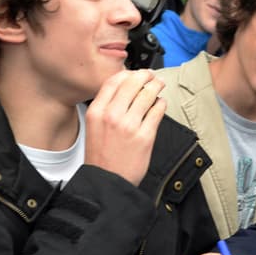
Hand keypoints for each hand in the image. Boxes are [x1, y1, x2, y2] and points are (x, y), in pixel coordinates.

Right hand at [84, 69, 165, 185]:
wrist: (107, 181)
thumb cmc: (102, 156)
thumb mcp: (94, 127)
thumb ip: (106, 108)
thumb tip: (124, 90)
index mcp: (97, 112)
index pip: (113, 82)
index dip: (127, 74)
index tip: (134, 74)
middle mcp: (112, 116)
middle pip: (132, 84)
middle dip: (145, 76)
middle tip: (151, 76)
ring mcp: (130, 125)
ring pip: (147, 95)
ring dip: (156, 86)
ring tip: (159, 85)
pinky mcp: (145, 136)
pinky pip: (157, 111)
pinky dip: (161, 104)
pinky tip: (161, 103)